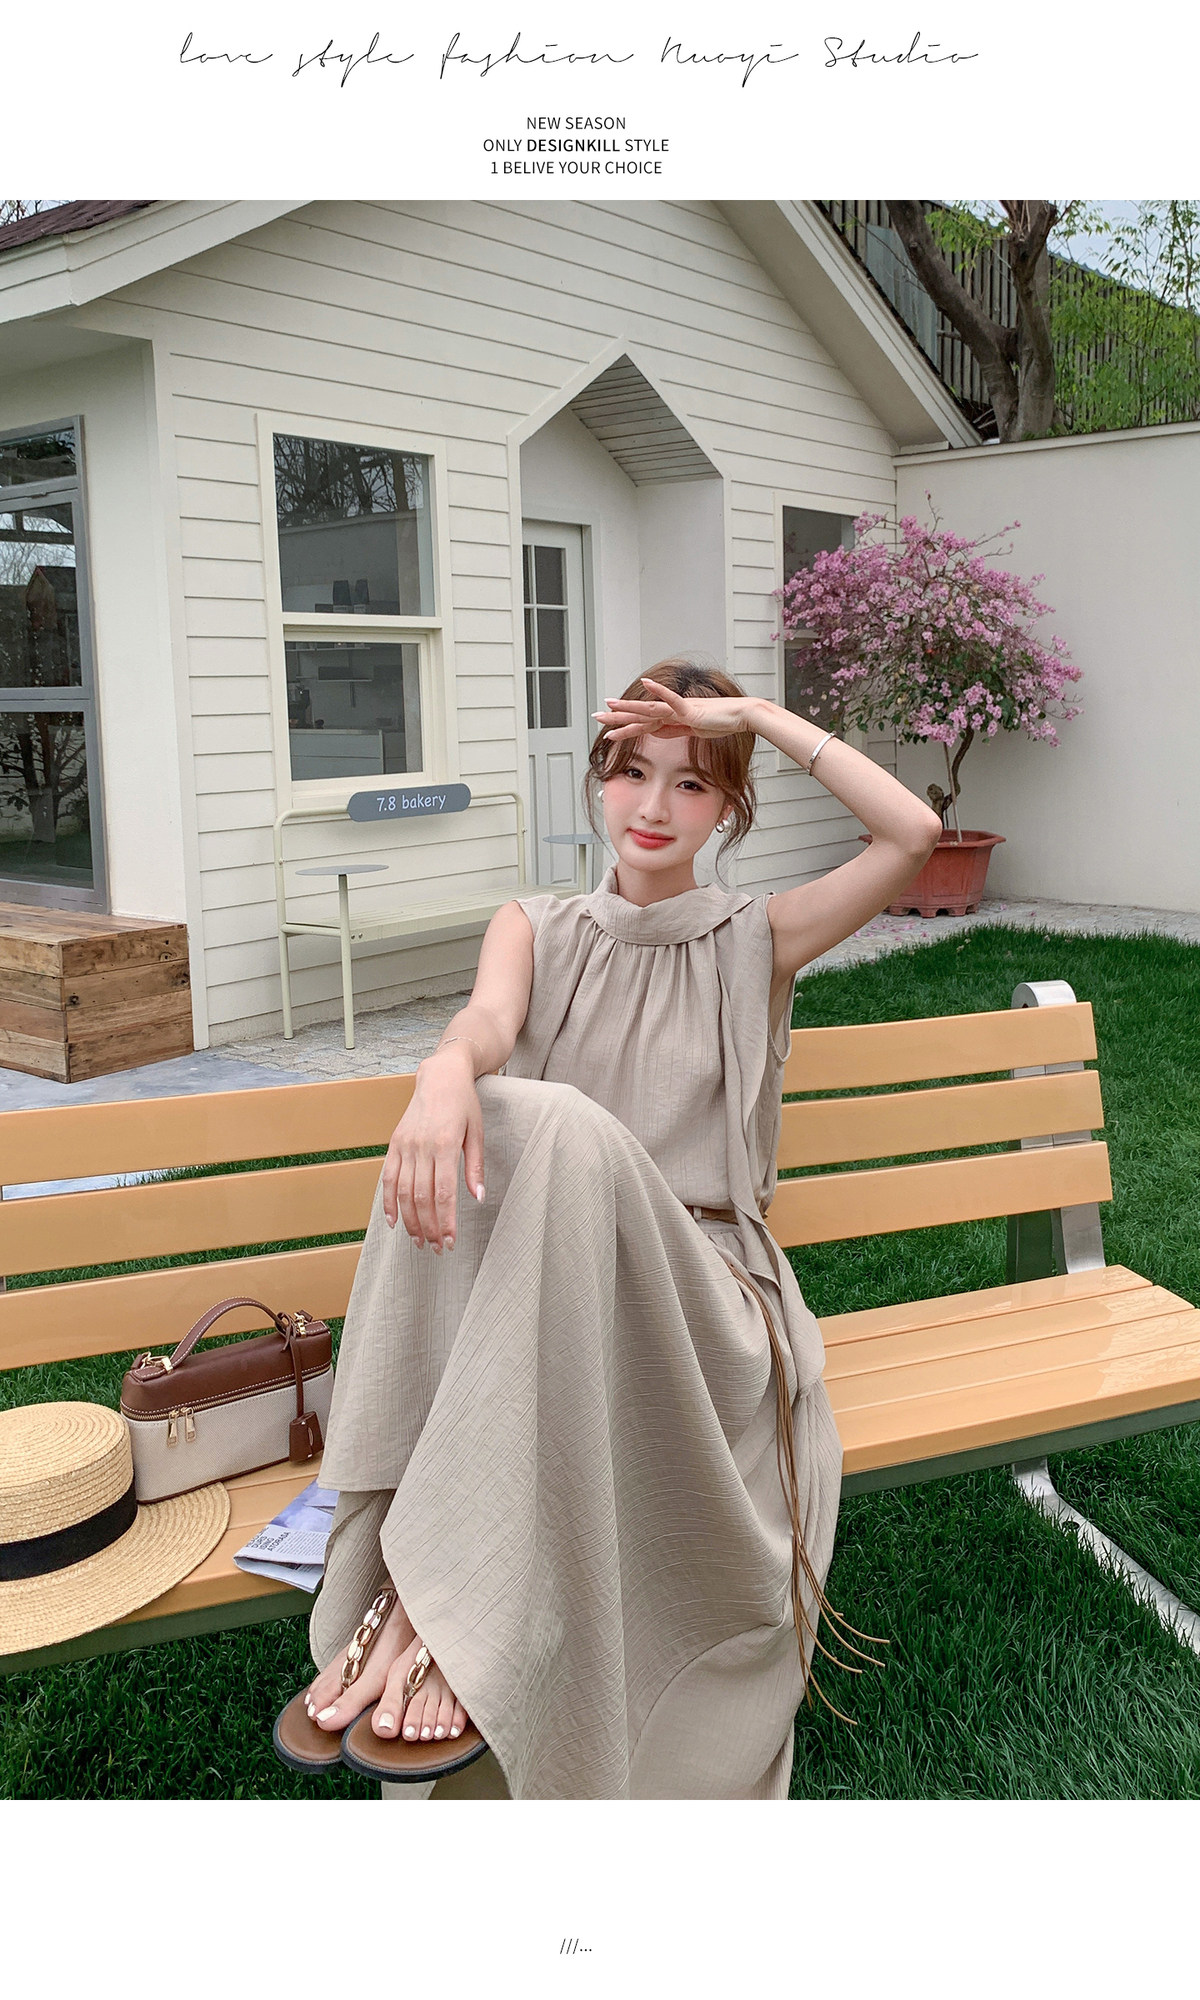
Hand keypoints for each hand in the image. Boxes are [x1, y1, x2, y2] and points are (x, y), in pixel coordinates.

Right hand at [380, 1054, 484, 1251]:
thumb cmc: (464, 1104)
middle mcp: (421, 1146)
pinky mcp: (394, 1144)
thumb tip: (478, 1198)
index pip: (444, 1193)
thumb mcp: (476, 1133)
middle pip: (422, 1198)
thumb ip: (475, 1167)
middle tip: (438, 1248)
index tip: (451, 1241)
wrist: (440, 1076)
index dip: (446, 1221)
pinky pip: (388, 1178)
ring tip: (419, 1241)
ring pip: (403, 1192)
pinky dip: (388, 1202)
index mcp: (444, 1144)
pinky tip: (394, 1222)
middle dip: (430, 1228)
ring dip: (410, 1221)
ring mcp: (404, 1145)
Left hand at [592, 676, 755, 742]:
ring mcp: (679, 709)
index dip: (623, 724)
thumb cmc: (720, 722)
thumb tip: (654, 732)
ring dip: (629, 706)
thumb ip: (672, 730)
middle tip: (595, 715)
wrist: (740, 716)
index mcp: (670, 717)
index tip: (606, 726)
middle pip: (639, 714)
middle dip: (616, 716)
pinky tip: (646, 683)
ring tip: (610, 703)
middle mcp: (671, 711)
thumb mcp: (691, 730)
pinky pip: (672, 700)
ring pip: (649, 708)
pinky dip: (659, 691)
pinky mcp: (690, 710)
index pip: (641, 722)